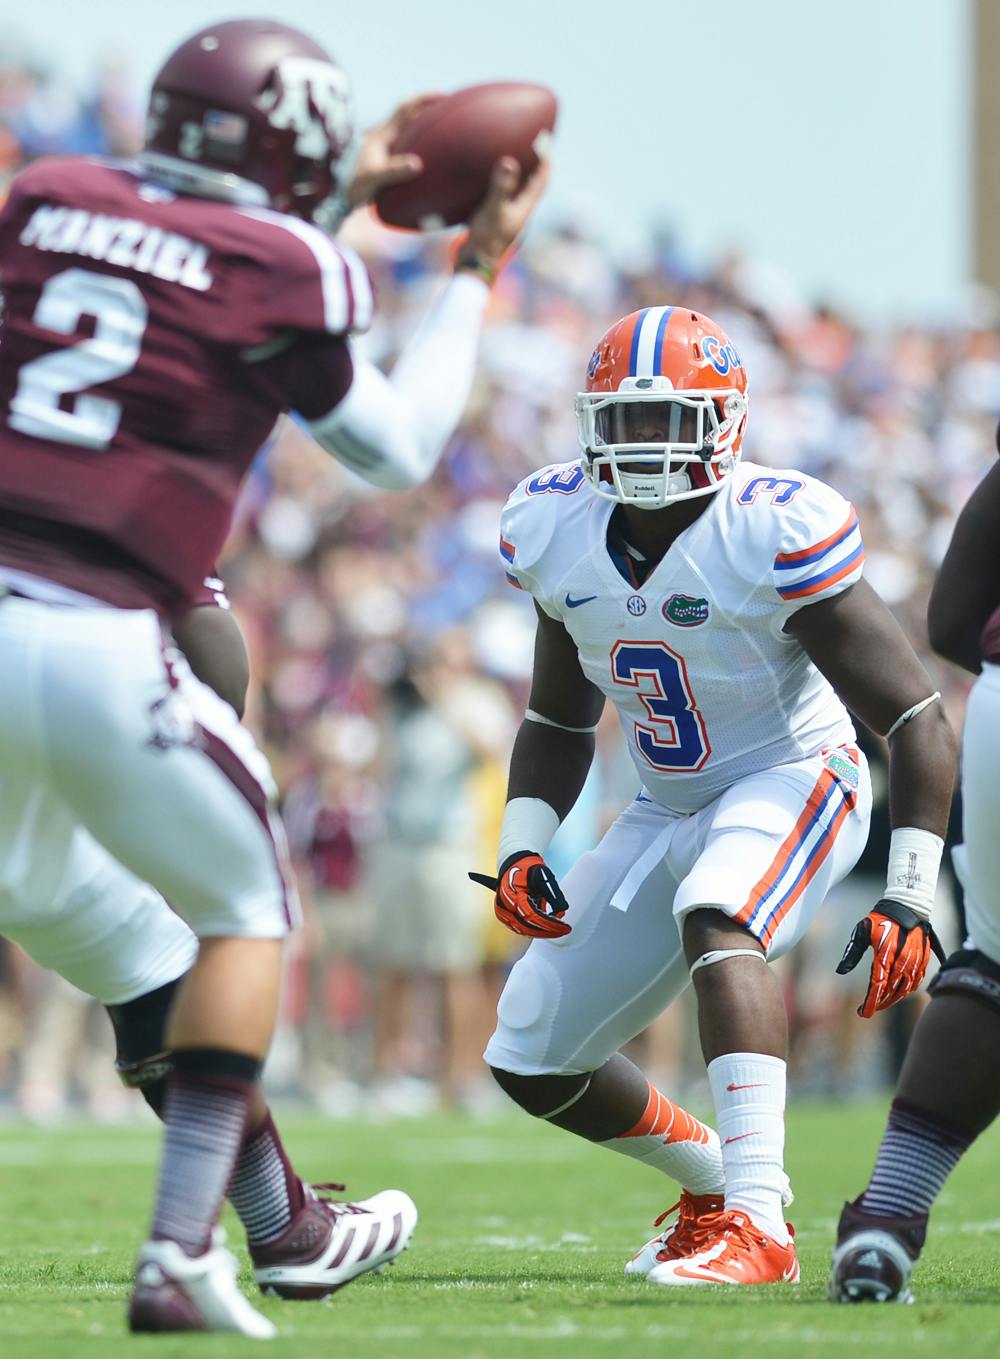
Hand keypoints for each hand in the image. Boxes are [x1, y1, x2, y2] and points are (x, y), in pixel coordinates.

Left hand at [345, 94, 439, 209]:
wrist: (345, 197)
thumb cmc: (358, 188)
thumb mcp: (375, 178)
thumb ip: (394, 170)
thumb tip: (417, 164)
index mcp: (383, 135)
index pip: (406, 109)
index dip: (424, 99)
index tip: (442, 96)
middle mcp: (385, 136)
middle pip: (410, 113)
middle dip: (429, 106)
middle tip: (451, 105)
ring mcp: (387, 145)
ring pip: (410, 126)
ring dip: (426, 121)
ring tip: (446, 123)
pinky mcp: (389, 157)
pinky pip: (409, 141)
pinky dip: (422, 138)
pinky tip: (433, 146)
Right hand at [462, 154, 550, 272]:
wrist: (475, 264)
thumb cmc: (487, 239)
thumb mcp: (494, 210)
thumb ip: (501, 187)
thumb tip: (509, 162)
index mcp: (525, 207)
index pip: (542, 181)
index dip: (546, 163)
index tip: (545, 143)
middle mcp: (519, 211)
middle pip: (532, 184)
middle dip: (534, 165)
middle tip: (531, 146)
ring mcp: (508, 217)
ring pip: (517, 191)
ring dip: (518, 174)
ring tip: (512, 156)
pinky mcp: (495, 221)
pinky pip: (502, 197)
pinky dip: (501, 184)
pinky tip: (488, 179)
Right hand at [469, 850, 570, 938]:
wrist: (514, 862)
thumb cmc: (527, 867)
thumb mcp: (543, 875)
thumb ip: (553, 893)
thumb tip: (562, 909)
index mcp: (512, 894)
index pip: (532, 916)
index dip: (549, 924)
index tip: (564, 928)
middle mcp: (504, 904)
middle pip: (527, 927)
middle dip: (547, 931)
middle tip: (563, 930)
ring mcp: (503, 911)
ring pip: (523, 930)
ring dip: (541, 931)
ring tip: (557, 927)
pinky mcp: (505, 915)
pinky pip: (520, 927)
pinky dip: (534, 928)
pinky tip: (546, 926)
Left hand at [836, 898, 945, 1018]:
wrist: (906, 907)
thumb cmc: (880, 919)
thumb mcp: (861, 932)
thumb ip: (852, 953)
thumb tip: (840, 971)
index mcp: (884, 954)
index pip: (877, 985)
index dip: (870, 1002)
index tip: (863, 1013)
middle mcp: (901, 961)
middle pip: (891, 991)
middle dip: (880, 1003)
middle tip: (869, 1009)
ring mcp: (914, 962)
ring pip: (905, 989)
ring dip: (893, 999)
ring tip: (882, 1002)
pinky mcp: (923, 961)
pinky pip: (916, 982)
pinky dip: (907, 990)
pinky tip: (898, 993)